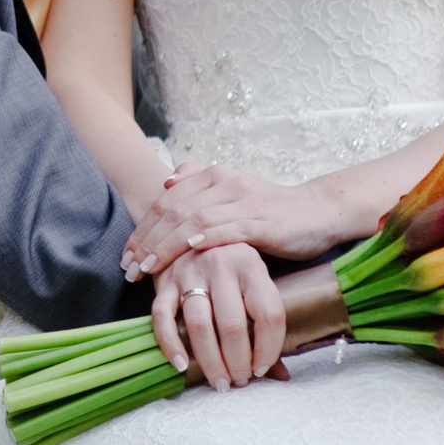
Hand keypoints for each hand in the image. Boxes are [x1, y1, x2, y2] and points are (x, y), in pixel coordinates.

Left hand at [122, 164, 347, 279]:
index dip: (141, 228)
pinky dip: (205, 237)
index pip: (165, 201)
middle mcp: (225, 182)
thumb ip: (200, 184)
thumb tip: (166, 182)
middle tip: (128, 268)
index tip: (125, 256)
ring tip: (148, 267)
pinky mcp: (262, 221)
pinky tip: (187, 249)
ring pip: (194, 219)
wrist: (318, 212)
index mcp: (213, 176)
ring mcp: (243, 201)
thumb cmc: (270, 210)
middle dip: (146, 240)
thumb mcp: (232, 192)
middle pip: (173, 210)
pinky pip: (228, 228)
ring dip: (167, 245)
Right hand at [148, 245, 284, 391]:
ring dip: (210, 361)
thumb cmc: (228, 267)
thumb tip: (282, 375)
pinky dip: (170, 344)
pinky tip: (181, 364)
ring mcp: (189, 271)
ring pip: (200, 325)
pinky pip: (162, 317)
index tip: (262, 369)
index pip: (268, 314)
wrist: (187, 230)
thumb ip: (265, 326)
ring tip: (219, 382)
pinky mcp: (163, 280)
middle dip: (238, 362)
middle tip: (239, 381)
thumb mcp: (253, 283)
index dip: (269, 348)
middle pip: (233, 325)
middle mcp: (221, 264)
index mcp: (251, 263)